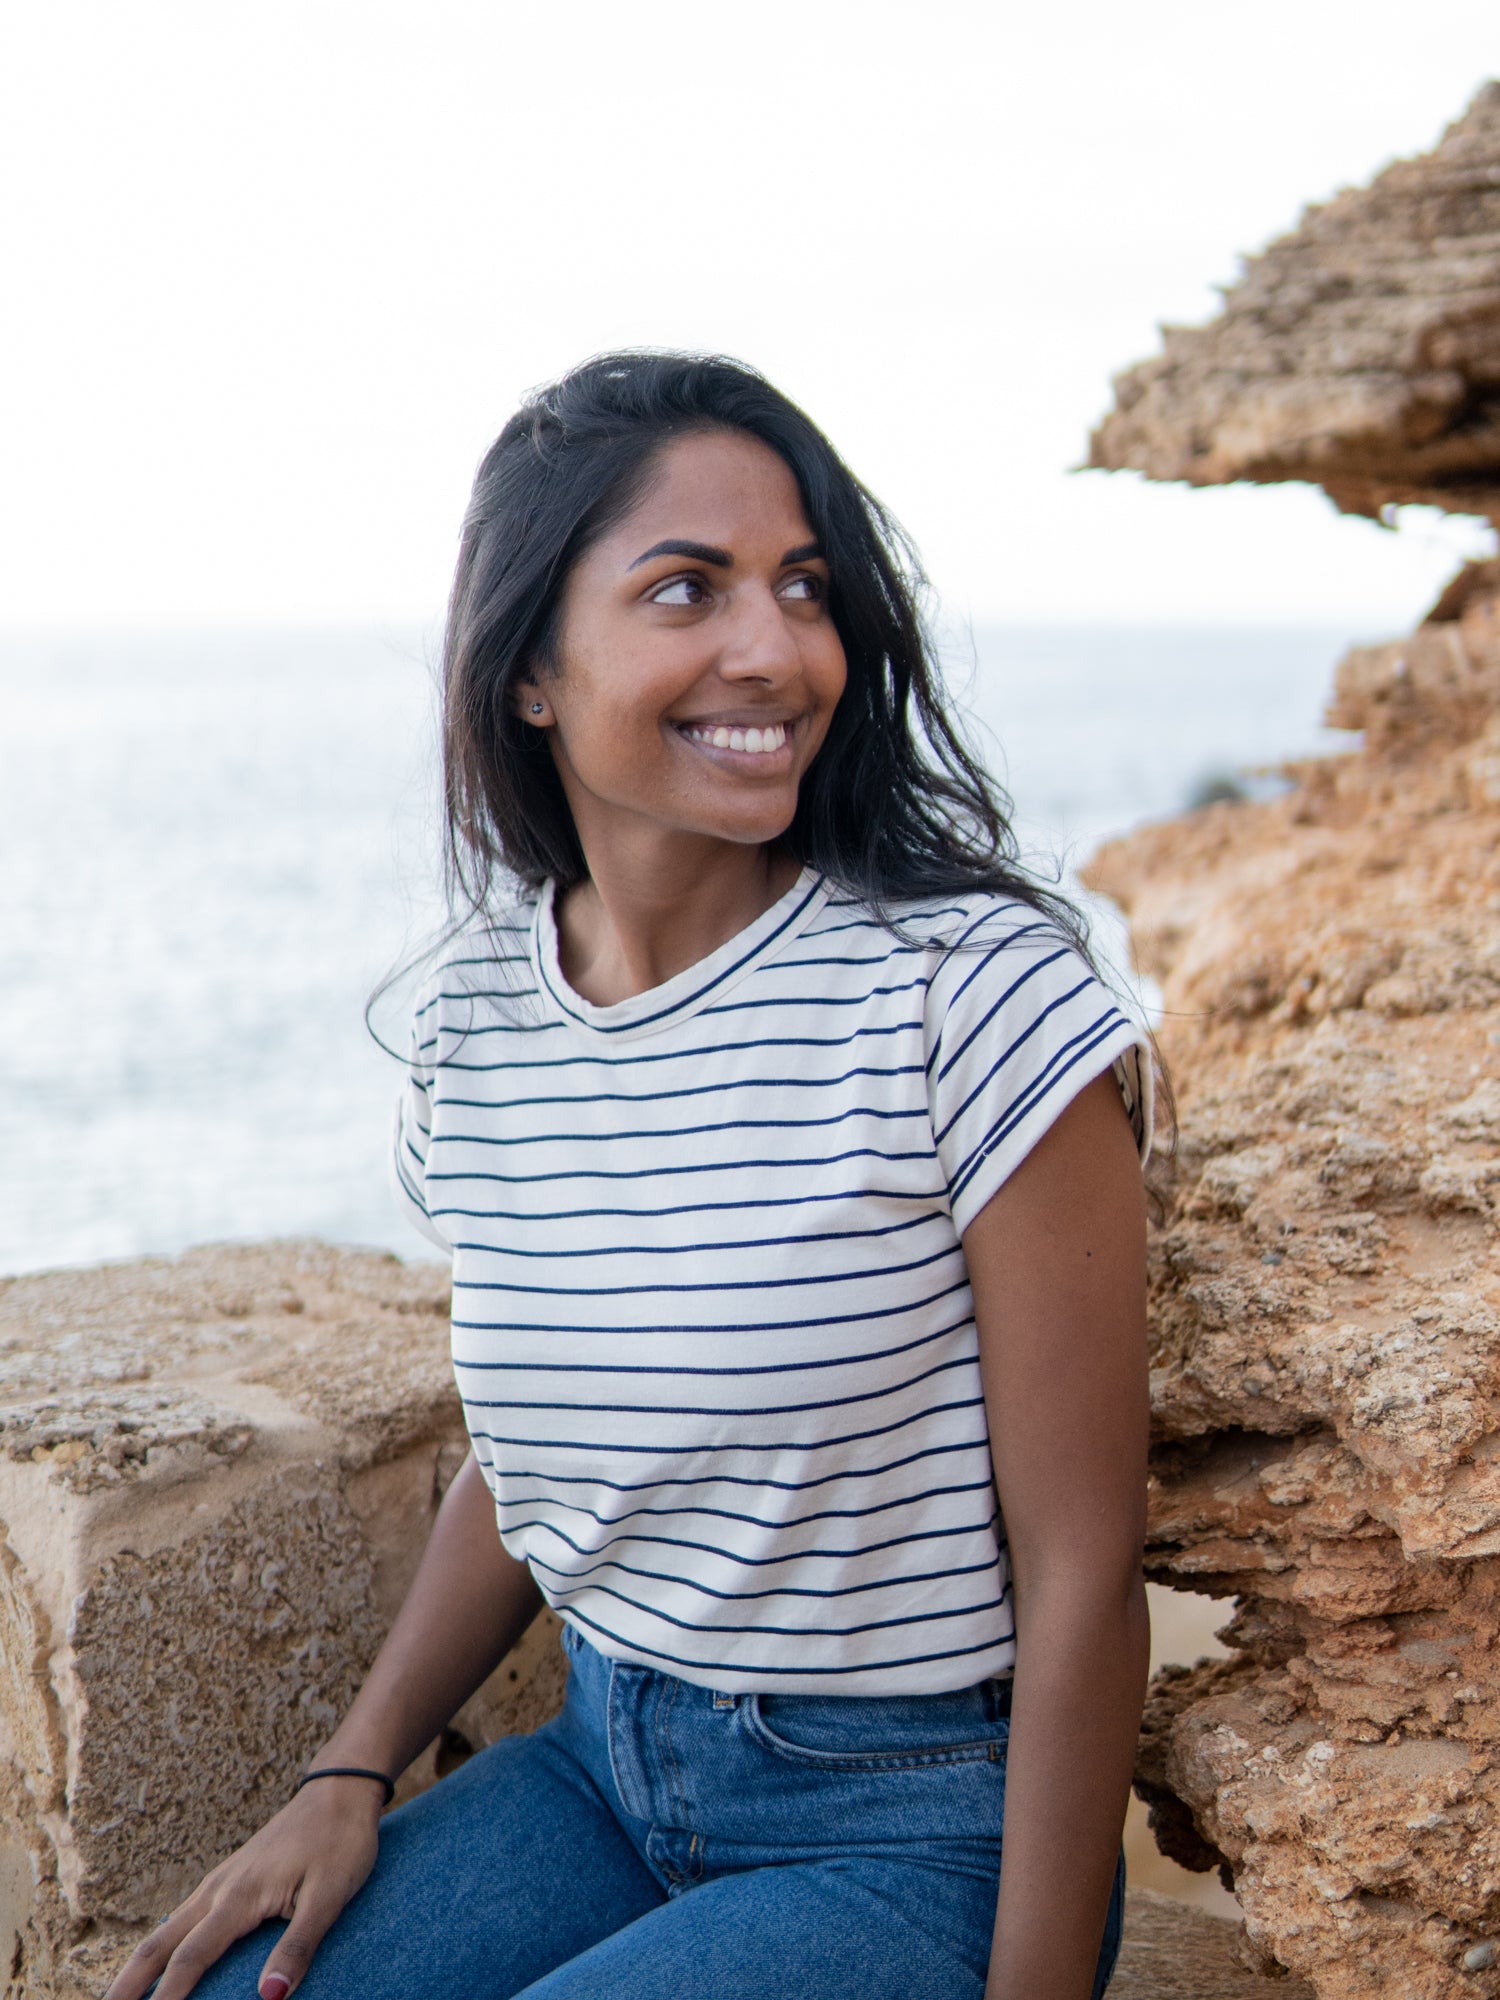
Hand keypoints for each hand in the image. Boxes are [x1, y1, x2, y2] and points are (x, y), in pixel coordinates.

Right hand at [102, 1776, 383, 1999]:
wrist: (340, 1790)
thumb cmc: (340, 1842)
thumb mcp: (331, 1895)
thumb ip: (299, 1944)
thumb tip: (269, 1997)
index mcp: (239, 1896)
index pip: (191, 1960)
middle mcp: (217, 1889)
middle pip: (157, 1946)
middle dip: (126, 1988)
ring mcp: (218, 1882)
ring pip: (164, 1932)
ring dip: (137, 1970)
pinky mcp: (227, 1880)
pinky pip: (181, 1920)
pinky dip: (160, 1949)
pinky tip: (158, 1965)